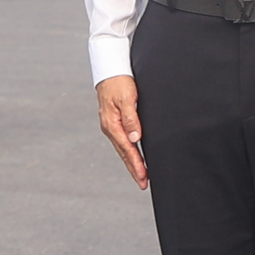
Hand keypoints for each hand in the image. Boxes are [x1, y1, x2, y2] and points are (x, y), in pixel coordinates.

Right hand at [93, 74, 148, 188]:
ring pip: (123, 148)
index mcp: (112, 124)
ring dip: (132, 162)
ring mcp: (112, 126)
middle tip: (144, 183)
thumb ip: (131, 118)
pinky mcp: (115, 122)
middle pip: (124, 153)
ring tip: (142, 175)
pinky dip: (130, 151)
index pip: (127, 149)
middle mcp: (110, 128)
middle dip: (134, 169)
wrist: (110, 71)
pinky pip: (123, 141)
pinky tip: (135, 157)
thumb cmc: (120, 83)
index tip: (144, 177)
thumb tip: (135, 138)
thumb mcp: (127, 99)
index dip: (136, 164)